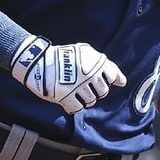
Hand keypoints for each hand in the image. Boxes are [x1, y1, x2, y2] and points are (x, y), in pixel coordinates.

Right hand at [10, 36, 125, 113]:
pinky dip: (74, 106)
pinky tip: (69, 100)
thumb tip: (121, 81)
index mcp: (95, 62)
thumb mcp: (84, 51)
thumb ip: (101, 63)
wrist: (39, 60)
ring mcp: (78, 86)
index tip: (110, 83)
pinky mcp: (66, 96)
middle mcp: (89, 74)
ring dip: (84, 99)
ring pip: (91, 101)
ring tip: (75, 92)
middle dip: (96, 91)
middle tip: (85, 86)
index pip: (113, 75)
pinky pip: (77, 108)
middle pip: (103, 91)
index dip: (112, 80)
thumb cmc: (63, 56)